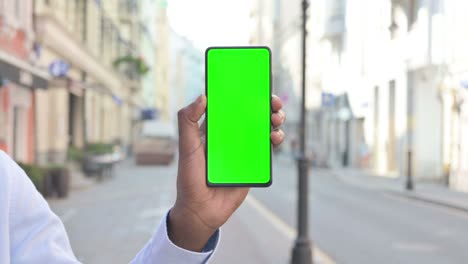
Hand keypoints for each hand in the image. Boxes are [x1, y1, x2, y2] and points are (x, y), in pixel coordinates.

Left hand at [169, 94, 285, 250]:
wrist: (201, 210)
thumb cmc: (189, 178)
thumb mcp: (186, 147)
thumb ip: (187, 121)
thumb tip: (202, 96)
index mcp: (214, 129)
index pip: (231, 105)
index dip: (244, 94)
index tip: (254, 85)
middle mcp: (230, 136)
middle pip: (251, 115)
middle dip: (265, 105)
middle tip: (273, 103)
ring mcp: (242, 150)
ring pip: (262, 129)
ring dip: (273, 120)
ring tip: (277, 119)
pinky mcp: (252, 164)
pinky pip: (267, 149)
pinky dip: (275, 140)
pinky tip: (276, 137)